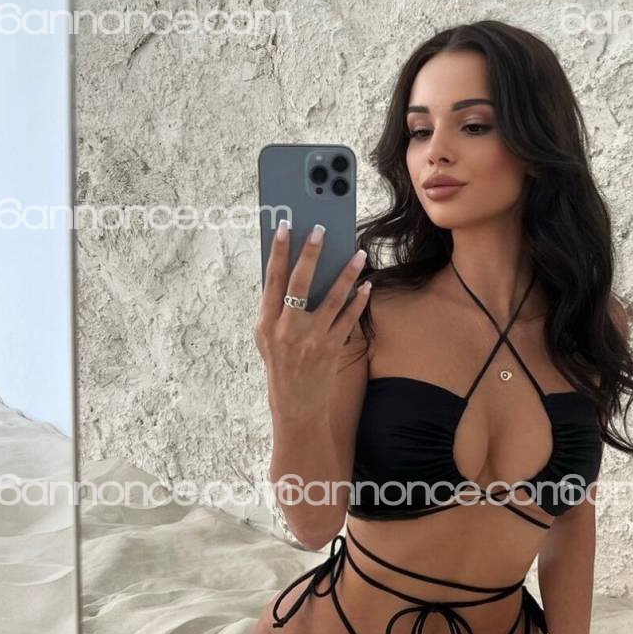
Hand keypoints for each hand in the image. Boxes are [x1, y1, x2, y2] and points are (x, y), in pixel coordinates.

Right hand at [253, 221, 371, 414]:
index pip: (271, 279)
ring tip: (359, 254)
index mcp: (266, 323)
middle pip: (299, 283)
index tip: (284, 227)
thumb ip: (274, 308)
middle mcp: (287, 329)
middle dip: (310, 253)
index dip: (277, 251)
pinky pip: (349, 319)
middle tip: (321, 229)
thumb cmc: (280, 366)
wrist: (296, 406)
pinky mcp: (332, 349)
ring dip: (347, 274)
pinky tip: (366, 287)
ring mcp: (311, 339)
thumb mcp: (266, 338)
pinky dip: (359, 301)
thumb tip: (287, 272)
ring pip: (332, 298)